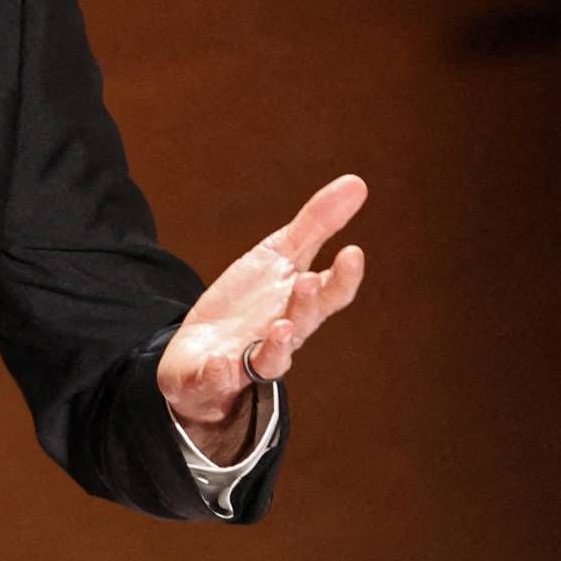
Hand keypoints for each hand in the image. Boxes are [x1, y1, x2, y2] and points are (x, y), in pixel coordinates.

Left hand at [158, 174, 368, 461]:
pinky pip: (218, 378)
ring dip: (275, 346)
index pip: (330, 293)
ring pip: (270, 360)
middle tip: (308, 282)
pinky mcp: (213, 376)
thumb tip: (357, 182)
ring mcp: (248, 359)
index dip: (344, 277)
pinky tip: (220, 363)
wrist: (202, 353)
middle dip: (307, 306)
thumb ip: (316, 224)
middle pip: (302, 324)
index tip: (353, 252)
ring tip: (279, 326)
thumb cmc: (251, 304)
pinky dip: (220, 373)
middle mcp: (280, 336)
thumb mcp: (278, 257)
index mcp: (298, 305)